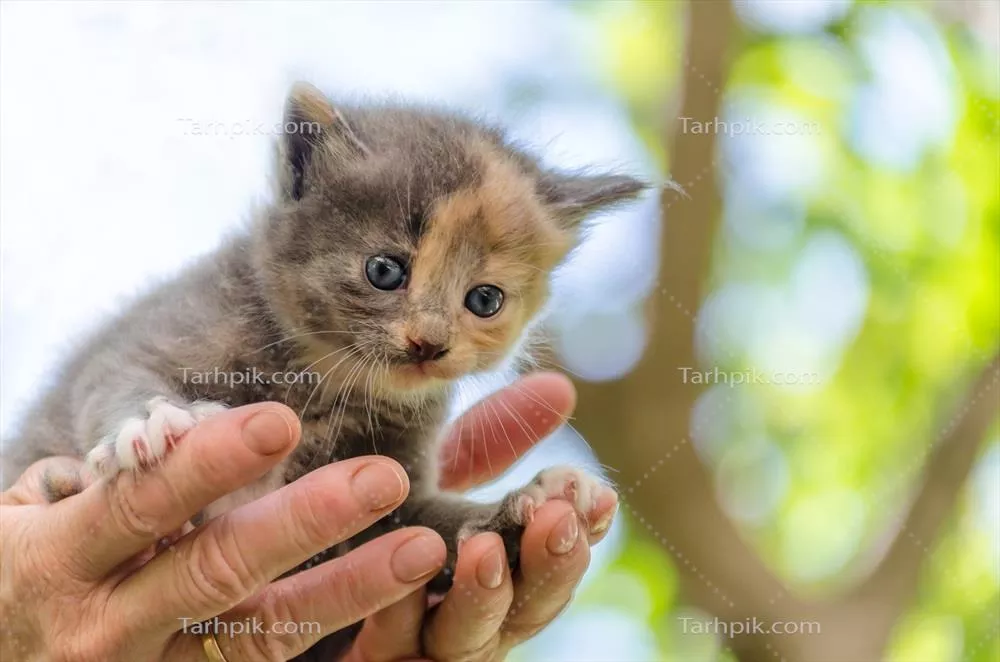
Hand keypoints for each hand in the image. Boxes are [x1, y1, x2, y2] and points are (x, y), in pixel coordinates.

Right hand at [0, 404, 446, 660]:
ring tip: (419, 548)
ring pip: (259, 635)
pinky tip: (392, 613)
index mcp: (58, 561)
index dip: (211, 464)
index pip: (142, 504)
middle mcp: (104, 629)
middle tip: (384, 478)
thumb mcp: (23, 522)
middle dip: (306, 524)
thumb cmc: (12, 574)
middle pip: (218, 572)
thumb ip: (100, 484)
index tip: (283, 421)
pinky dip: (324, 646)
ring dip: (346, 590)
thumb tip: (171, 438)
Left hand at [344, 372, 618, 661]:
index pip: (550, 565)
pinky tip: (404, 580)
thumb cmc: (362, 529)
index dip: (580, 535)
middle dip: (548, 567)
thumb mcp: (427, 482)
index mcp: (489, 580)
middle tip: (557, 518)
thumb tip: (560, 388)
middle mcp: (462, 622)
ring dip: (482, 596)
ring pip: (466, 643)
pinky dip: (400, 620)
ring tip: (485, 546)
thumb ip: (488, 445)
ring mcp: (416, 652)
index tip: (598, 495)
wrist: (273, 578)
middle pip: (524, 611)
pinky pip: (390, 658)